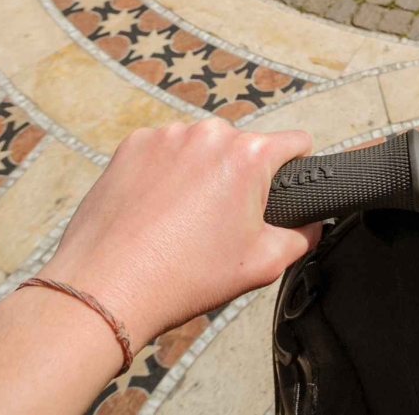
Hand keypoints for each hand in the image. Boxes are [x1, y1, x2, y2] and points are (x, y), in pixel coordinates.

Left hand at [36, 119, 320, 345]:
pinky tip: (154, 210)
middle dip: (240, 176)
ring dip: (201, 172)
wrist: (106, 287)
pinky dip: (164, 173)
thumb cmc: (187, 277)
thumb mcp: (265, 264)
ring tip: (182, 220)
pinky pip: (163, 151)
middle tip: (222, 222)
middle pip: (243, 147)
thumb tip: (312, 223)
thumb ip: (304, 236)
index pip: (296, 142)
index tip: (284, 189)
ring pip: (201, 148)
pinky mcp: (131, 144)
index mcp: (249, 155)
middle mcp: (210, 132)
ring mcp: (166, 134)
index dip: (298, 167)